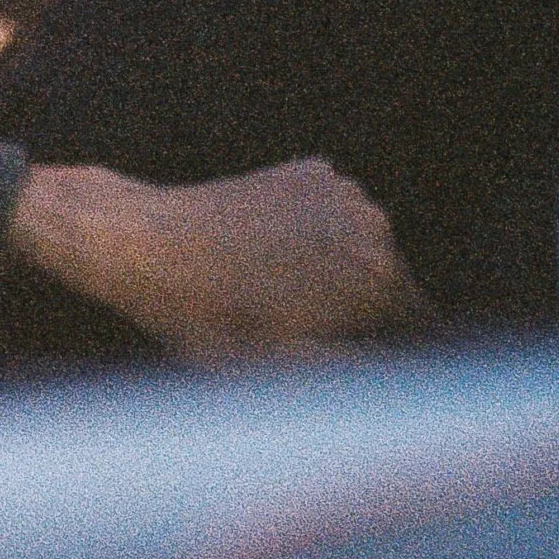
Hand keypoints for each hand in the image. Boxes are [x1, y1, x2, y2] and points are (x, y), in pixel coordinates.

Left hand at [7, 158, 433, 365]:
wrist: (141, 239)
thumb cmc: (203, 320)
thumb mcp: (279, 372)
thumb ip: (346, 377)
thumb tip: (396, 387)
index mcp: (379, 278)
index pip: (416, 330)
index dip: (382, 355)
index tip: (332, 363)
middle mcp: (374, 224)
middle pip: (392, 288)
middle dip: (360, 314)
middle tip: (290, 328)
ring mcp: (343, 190)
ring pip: (361, 252)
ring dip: (335, 275)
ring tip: (271, 294)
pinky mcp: (312, 171)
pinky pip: (331, 220)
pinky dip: (310, 237)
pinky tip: (262, 255)